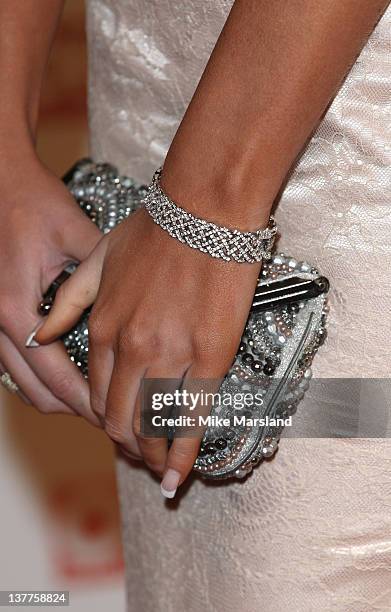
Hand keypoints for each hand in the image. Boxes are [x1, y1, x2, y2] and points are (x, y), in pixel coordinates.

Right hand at [0, 155, 100, 423]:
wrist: (0, 183)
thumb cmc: (34, 204)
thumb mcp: (76, 235)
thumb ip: (102, 278)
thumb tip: (140, 309)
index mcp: (18, 311)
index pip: (58, 377)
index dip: (90, 403)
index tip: (120, 419)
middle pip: (39, 392)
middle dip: (78, 410)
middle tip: (117, 419)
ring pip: (25, 385)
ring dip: (60, 398)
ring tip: (100, 406)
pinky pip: (18, 367)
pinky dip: (44, 381)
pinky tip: (72, 379)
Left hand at [34, 206, 261, 494]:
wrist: (206, 208)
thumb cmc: (156, 228)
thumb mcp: (97, 256)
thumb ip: (68, 301)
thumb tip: (42, 334)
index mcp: (103, 326)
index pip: (94, 392)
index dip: (103, 419)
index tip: (115, 430)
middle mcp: (131, 348)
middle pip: (120, 417)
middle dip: (127, 445)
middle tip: (139, 457)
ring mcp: (170, 354)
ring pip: (152, 424)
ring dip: (152, 455)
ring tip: (159, 472)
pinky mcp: (210, 356)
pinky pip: (192, 416)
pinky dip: (184, 451)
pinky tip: (180, 473)